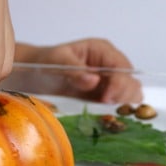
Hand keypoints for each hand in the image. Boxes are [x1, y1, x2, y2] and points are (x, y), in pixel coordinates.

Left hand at [12, 38, 141, 102]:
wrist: (34, 73)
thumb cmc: (45, 62)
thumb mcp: (57, 61)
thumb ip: (75, 70)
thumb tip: (94, 80)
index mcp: (102, 50)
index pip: (121, 67)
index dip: (119, 83)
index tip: (106, 98)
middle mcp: (110, 64)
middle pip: (131, 81)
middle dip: (122, 95)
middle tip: (104, 105)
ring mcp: (109, 81)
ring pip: (131, 93)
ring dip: (123, 104)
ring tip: (106, 110)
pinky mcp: (105, 96)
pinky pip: (119, 104)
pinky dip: (118, 111)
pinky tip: (107, 115)